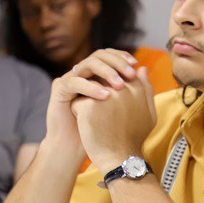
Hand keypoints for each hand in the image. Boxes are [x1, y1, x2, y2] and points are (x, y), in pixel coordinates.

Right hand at [40, 49, 140, 165]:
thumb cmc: (104, 130)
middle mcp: (83, 73)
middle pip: (99, 55)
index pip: (109, 56)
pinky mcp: (59, 89)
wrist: (78, 147)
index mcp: (96, 74)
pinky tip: (105, 96)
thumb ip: (135, 89)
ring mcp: (70, 79)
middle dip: (116, 62)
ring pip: (87, 64)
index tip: (136, 64)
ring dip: (106, 72)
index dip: (122, 56)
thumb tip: (144, 69)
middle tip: (130, 74)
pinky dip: (91, 87)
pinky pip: (75, 82)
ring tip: (120, 85)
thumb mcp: (124, 108)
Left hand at [72, 65, 156, 172]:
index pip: (119, 74)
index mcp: (136, 87)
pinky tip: (88, 126)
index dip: (111, 89)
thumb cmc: (134, 138)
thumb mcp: (149, 113)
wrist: (120, 159)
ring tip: (96, 121)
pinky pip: (76, 101)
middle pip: (101, 79)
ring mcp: (104, 95)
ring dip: (88, 101)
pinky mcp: (88, 106)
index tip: (110, 105)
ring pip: (87, 88)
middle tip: (102, 116)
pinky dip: (78, 113)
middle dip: (97, 93)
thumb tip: (140, 68)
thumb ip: (146, 88)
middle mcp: (121, 88)